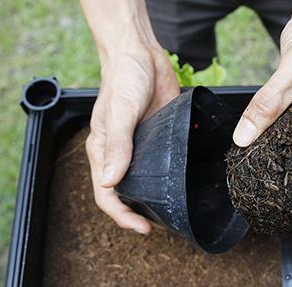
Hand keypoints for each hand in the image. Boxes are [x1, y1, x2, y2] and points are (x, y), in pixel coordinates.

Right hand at [81, 0, 179, 233]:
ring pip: (147, 182)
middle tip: (166, 224)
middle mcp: (121, 155)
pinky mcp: (159, 138)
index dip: (123, 216)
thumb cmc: (123, 80)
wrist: (141, 55)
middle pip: (127, 194)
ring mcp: (141, 148)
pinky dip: (172, 176)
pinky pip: (164, 163)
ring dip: (158, 198)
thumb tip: (111, 182)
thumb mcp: (120, 112)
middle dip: (142, 212)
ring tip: (178, 210)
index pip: (107, 195)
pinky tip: (188, 184)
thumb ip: (118, 145)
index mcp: (103, 152)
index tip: (144, 228)